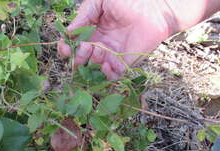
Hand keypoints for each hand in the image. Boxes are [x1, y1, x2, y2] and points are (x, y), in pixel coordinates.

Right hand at [58, 0, 174, 79]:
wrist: (155, 6)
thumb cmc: (128, 0)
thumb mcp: (99, 1)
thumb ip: (83, 16)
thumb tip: (68, 33)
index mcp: (93, 31)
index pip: (75, 45)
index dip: (66, 49)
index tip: (65, 49)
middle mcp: (101, 45)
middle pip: (83, 59)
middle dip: (79, 57)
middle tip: (84, 49)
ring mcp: (113, 55)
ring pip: (95, 68)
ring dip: (92, 63)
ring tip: (99, 50)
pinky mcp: (126, 62)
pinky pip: (113, 75)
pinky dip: (107, 75)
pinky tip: (107, 65)